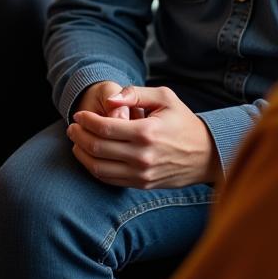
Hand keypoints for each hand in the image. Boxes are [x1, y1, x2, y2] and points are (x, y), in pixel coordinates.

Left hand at [68, 85, 219, 189]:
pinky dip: (94, 168)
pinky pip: (110, 180)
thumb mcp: (164, 97)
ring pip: (99, 168)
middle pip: (97, 148)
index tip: (78, 114)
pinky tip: (89, 156)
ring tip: (76, 141)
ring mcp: (142, 174)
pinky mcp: (142, 185)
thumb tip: (110, 99)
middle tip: (71, 127)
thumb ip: (135, 93)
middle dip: (78, 136)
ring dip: (82, 154)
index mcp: (146, 132)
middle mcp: (142, 156)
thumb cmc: (182, 121)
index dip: (86, 120)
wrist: (206, 154)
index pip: (104, 128)